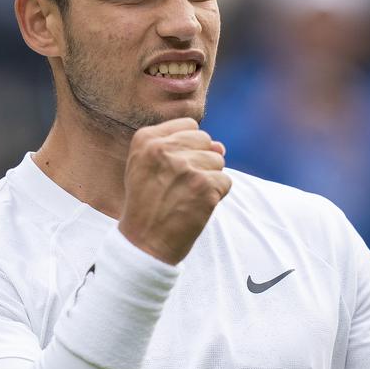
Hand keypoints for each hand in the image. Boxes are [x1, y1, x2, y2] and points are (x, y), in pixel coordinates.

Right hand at [118, 118, 230, 264]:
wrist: (144, 243)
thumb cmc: (148, 204)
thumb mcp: (148, 168)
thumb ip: (181, 148)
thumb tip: (221, 146)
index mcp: (146, 139)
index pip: (189, 126)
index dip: (189, 147)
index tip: (174, 168)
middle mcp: (164, 149)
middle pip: (206, 141)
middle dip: (201, 162)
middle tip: (181, 186)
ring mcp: (185, 167)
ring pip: (218, 160)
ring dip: (209, 180)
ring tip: (186, 197)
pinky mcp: (203, 187)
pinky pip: (226, 182)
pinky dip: (216, 196)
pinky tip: (196, 207)